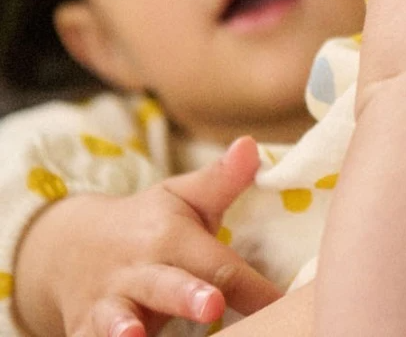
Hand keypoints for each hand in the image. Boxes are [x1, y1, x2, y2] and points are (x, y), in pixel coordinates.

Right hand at [14, 136, 282, 336]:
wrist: (68, 246)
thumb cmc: (148, 223)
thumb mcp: (181, 197)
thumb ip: (221, 180)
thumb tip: (251, 145)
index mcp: (171, 237)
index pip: (218, 263)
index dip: (252, 286)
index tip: (281, 302)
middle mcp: (139, 271)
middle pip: (167, 285)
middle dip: (189, 296)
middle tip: (212, 304)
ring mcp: (108, 303)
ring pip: (117, 318)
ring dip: (124, 329)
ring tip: (134, 336)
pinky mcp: (84, 329)